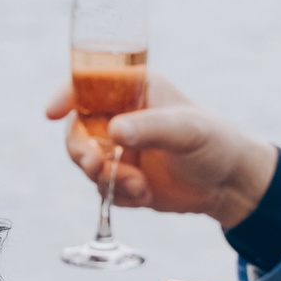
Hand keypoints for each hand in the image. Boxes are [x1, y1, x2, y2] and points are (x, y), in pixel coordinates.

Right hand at [45, 74, 280, 227]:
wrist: (228, 185)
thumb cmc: (214, 143)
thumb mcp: (186, 130)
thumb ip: (150, 128)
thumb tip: (113, 132)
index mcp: (133, 90)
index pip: (89, 85)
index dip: (66, 95)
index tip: (52, 113)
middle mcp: (120, 116)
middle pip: (77, 129)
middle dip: (81, 151)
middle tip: (95, 166)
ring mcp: (118, 149)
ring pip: (86, 162)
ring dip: (106, 178)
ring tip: (138, 186)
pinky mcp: (121, 178)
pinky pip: (102, 188)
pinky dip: (119, 195)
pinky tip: (146, 195)